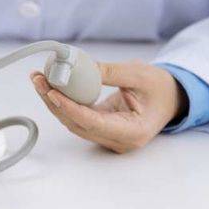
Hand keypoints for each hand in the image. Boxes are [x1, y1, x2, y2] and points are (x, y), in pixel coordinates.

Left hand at [30, 60, 185, 153]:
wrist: (170, 97)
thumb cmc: (159, 87)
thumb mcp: (140, 74)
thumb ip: (111, 72)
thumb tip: (80, 67)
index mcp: (133, 132)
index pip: (94, 123)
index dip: (70, 109)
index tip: (53, 92)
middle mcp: (119, 140)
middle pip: (78, 124)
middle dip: (54, 102)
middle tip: (38, 79)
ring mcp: (108, 137)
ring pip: (73, 122)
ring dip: (54, 101)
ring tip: (39, 78)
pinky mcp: (100, 128)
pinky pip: (77, 117)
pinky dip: (63, 101)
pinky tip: (50, 85)